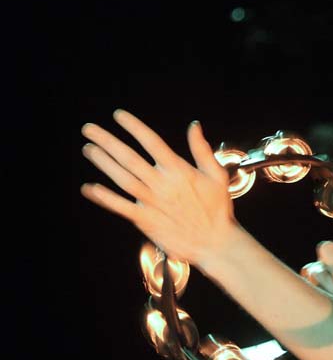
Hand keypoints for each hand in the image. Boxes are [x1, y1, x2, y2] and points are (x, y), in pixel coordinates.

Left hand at [80, 110, 236, 268]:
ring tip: (88, 149)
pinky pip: (121, 207)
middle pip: (129, 158)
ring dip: (103, 163)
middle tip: (89, 129)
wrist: (215, 243)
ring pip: (122, 178)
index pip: (152, 142)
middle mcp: (162, 184)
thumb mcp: (217, 175)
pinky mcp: (146, 220)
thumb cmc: (218, 209)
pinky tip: (89, 188)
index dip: (133, 127)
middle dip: (107, 141)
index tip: (118, 116)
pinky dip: (104, 197)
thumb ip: (202, 149)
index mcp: (179, 171)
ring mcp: (152, 202)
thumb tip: (194, 126)